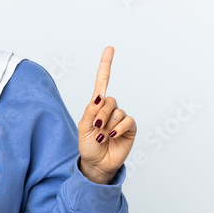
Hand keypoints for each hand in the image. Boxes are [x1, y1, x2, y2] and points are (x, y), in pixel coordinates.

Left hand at [78, 46, 136, 182]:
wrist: (97, 164)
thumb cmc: (88, 146)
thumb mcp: (83, 128)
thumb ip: (90, 112)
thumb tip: (99, 98)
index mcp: (96, 106)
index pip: (102, 82)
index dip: (106, 65)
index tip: (110, 48)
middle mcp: (110, 109)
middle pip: (109, 99)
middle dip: (101, 113)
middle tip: (96, 127)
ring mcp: (120, 118)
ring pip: (117, 111)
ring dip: (108, 125)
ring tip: (103, 137)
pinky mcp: (130, 128)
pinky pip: (127, 121)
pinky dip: (119, 128)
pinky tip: (113, 136)